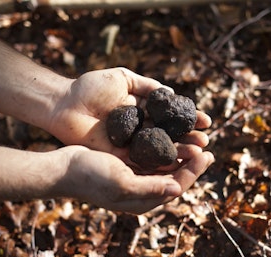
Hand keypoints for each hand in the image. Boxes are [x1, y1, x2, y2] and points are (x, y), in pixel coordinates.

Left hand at [48, 67, 211, 160]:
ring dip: (179, 153)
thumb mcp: (123, 78)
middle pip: (169, 136)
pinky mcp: (119, 156)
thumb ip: (146, 85)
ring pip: (159, 151)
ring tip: (197, 153)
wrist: (65, 103)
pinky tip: (176, 163)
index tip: (206, 121)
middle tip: (206, 141)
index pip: (170, 117)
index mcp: (141, 111)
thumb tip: (171, 93)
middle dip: (188, 139)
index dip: (188, 119)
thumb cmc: (90, 87)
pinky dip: (159, 163)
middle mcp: (139, 129)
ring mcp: (130, 144)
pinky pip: (142, 161)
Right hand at [52, 146, 214, 213]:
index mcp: (143, 200)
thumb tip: (178, 188)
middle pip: (174, 176)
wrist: (64, 169)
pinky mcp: (128, 166)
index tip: (208, 153)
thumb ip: (150, 188)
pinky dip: (163, 147)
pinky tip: (169, 134)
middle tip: (206, 143)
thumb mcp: (121, 183)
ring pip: (165, 166)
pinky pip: (152, 158)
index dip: (194, 171)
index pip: (176, 186)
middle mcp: (142, 191)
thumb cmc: (89, 177)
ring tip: (193, 137)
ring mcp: (135, 179)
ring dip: (180, 152)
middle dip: (192, 161)